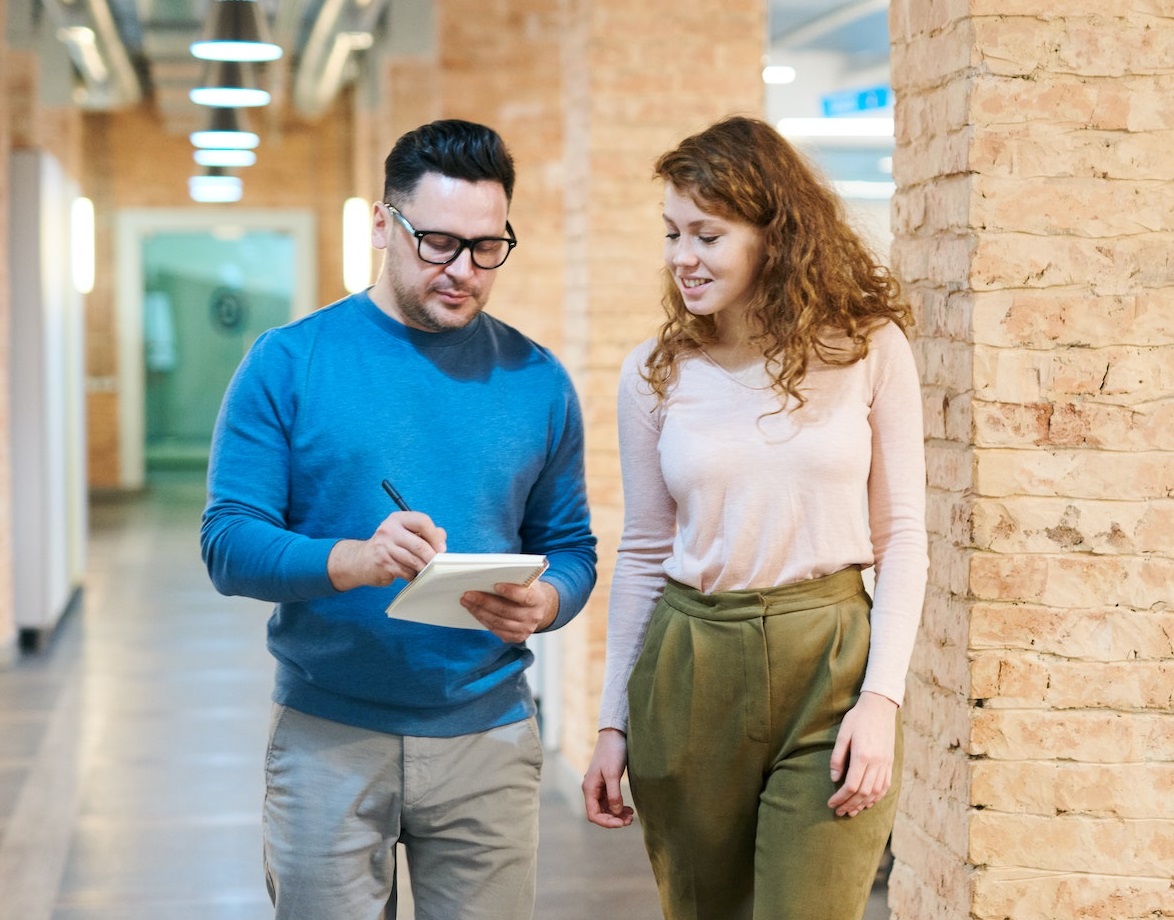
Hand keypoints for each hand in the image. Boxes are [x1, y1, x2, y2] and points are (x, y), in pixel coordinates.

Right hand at [327, 511, 445, 590]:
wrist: (361, 560)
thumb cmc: (389, 546)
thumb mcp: (404, 533)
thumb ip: (424, 533)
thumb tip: (441, 538)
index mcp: (398, 519)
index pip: (422, 521)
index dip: (435, 536)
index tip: (442, 548)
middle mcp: (389, 530)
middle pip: (419, 544)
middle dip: (432, 557)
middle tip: (437, 563)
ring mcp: (384, 547)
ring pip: (413, 560)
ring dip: (423, 568)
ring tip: (425, 570)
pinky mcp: (382, 563)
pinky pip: (405, 571)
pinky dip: (412, 575)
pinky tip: (411, 574)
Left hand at [460, 579, 559, 643]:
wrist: (539, 608)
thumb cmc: (528, 589)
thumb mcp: (527, 580)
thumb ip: (515, 578)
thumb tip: (490, 574)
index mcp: (538, 599)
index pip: (525, 597)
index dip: (510, 592)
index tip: (495, 585)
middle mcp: (534, 616)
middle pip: (506, 611)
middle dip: (485, 602)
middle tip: (469, 594)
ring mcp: (526, 629)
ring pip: (498, 622)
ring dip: (479, 612)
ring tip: (466, 601)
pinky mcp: (517, 637)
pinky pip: (496, 630)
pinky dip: (483, 620)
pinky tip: (474, 611)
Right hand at [582, 728, 634, 827]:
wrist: (614, 735)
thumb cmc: (612, 752)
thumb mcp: (613, 773)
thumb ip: (614, 794)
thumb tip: (615, 812)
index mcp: (589, 788)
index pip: (593, 815)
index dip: (607, 822)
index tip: (622, 823)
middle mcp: (592, 789)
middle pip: (599, 813)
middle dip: (614, 819)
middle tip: (630, 820)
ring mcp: (598, 787)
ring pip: (605, 808)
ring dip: (617, 814)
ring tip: (631, 816)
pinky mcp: (606, 783)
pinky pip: (610, 801)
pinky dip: (618, 807)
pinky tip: (628, 808)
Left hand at [827, 691, 897, 817]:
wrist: (880, 706)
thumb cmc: (858, 718)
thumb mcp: (843, 734)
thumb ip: (838, 757)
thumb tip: (834, 778)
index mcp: (863, 755)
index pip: (852, 785)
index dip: (840, 798)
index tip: (831, 803)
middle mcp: (877, 762)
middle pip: (864, 793)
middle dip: (850, 805)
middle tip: (838, 812)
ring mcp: (886, 763)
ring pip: (876, 792)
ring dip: (863, 804)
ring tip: (851, 811)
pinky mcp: (890, 762)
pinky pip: (885, 786)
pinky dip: (877, 797)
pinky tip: (868, 802)